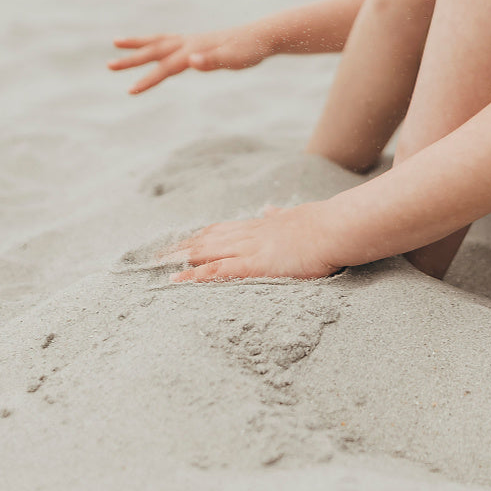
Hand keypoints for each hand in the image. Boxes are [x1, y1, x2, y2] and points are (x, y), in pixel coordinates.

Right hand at [108, 23, 272, 93]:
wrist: (262, 36)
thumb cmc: (250, 50)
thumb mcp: (235, 59)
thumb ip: (213, 60)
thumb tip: (191, 61)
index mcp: (194, 50)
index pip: (166, 67)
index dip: (148, 79)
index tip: (130, 90)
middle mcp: (189, 43)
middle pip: (154, 50)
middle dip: (132, 59)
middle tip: (108, 65)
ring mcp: (192, 40)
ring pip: (158, 41)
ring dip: (138, 44)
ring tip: (116, 42)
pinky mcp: (198, 42)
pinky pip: (169, 41)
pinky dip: (156, 42)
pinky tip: (152, 47)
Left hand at [170, 200, 343, 281]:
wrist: (333, 228)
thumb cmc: (322, 224)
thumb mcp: (296, 215)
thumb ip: (280, 215)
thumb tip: (271, 209)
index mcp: (260, 225)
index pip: (222, 229)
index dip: (200, 235)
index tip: (184, 239)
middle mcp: (248, 234)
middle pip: (205, 239)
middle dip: (181, 246)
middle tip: (157, 253)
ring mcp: (248, 248)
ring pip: (203, 252)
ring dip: (178, 258)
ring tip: (156, 265)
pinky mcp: (252, 265)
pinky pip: (215, 272)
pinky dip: (192, 276)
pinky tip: (176, 280)